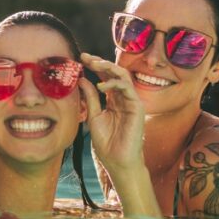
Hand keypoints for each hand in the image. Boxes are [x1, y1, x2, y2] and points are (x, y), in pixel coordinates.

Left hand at [79, 52, 145, 180]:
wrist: (117, 160)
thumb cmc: (107, 143)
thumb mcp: (93, 116)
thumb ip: (90, 98)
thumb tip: (82, 79)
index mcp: (113, 100)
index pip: (106, 77)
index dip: (95, 67)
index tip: (81, 59)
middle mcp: (123, 98)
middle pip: (114, 73)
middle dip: (100, 62)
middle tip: (86, 57)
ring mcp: (131, 101)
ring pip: (123, 76)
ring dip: (108, 67)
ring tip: (93, 64)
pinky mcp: (137, 107)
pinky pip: (127, 88)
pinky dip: (114, 83)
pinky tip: (101, 85)